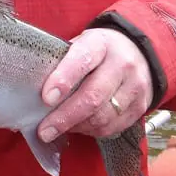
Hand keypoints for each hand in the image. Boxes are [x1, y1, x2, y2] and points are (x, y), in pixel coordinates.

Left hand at [37, 28, 152, 142]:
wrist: (138, 52)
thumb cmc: (98, 51)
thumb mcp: (81, 44)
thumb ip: (62, 62)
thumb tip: (34, 89)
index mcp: (101, 44)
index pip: (81, 60)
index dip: (63, 80)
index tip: (46, 98)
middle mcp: (122, 64)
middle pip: (92, 96)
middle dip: (65, 117)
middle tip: (45, 130)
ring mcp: (135, 86)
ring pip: (103, 116)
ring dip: (76, 126)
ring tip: (58, 128)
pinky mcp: (141, 106)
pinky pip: (112, 127)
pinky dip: (91, 131)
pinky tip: (78, 127)